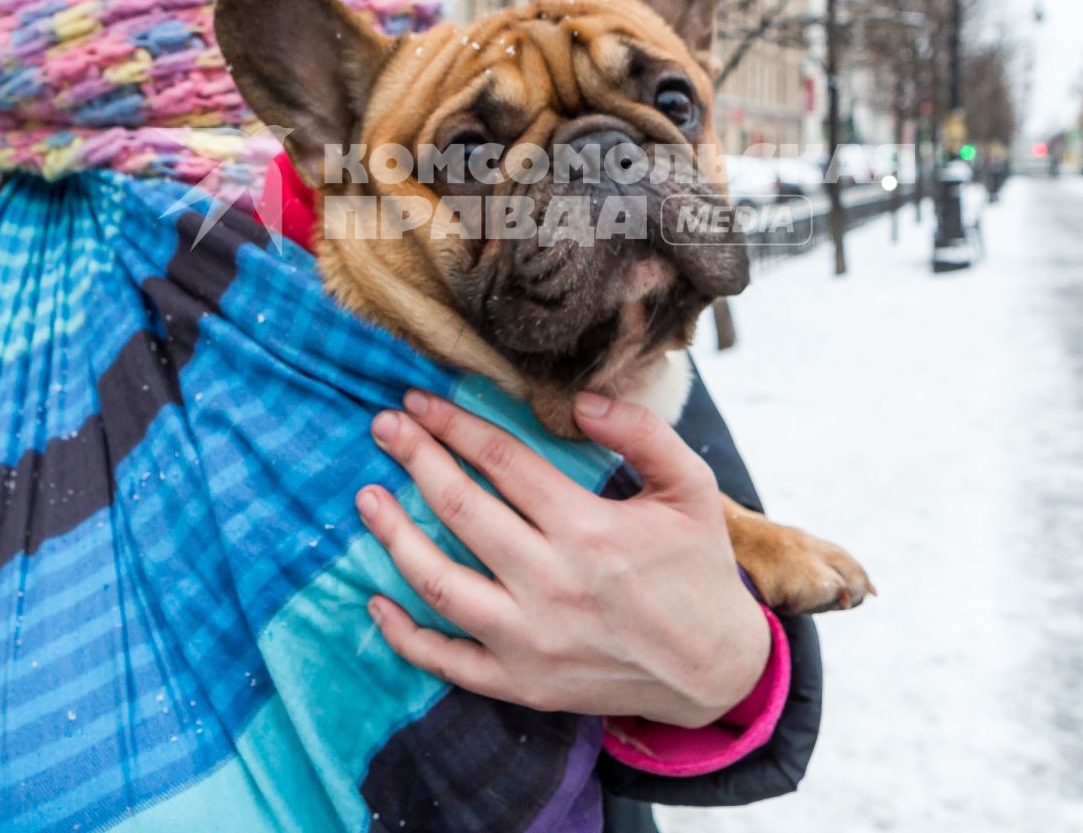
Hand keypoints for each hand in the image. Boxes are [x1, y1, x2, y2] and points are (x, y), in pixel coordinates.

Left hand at [357, 389, 768, 728]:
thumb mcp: (693, 489)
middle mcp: (551, 584)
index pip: (502, 462)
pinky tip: (375, 600)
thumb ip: (642, 433)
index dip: (454, 425)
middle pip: (460, 510)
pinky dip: (403, 634)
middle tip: (384, 426)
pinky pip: (445, 661)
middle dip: (415, 459)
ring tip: (367, 498)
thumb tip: (579, 400)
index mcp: (589, 529)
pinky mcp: (522, 683)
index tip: (419, 400)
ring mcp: (531, 640)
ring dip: (394, 536)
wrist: (716, 672)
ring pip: (437, 583)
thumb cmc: (700, 571)